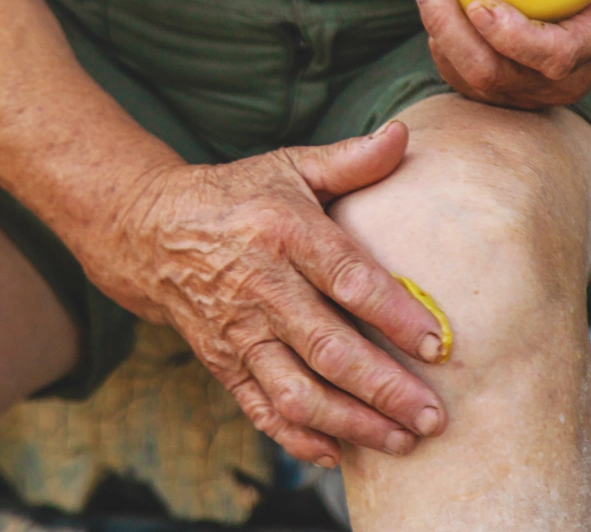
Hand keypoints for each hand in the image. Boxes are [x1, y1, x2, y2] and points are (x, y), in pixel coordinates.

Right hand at [86, 121, 447, 466]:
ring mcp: (238, 332)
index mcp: (284, 232)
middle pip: (326, 348)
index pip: (347, 278)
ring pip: (295, 390)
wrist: (153, 232)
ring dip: (349, 422)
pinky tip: (338, 452)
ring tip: (400, 441)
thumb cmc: (238, 196)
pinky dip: (297, 437)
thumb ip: (350, 160)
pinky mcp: (223, 362)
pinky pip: (260, 409)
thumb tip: (404, 137)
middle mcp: (260, 287)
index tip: (438, 344)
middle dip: (383, 388)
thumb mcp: (289, 166)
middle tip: (434, 417)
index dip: (393, 314)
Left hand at [413, 0, 590, 108]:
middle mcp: (556, 83)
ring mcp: (523, 93)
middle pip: (493, 73)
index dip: (514, 37)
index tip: (479, 5)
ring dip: (440, 33)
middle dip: (453, 31)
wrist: (589, 6)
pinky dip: (442, 45)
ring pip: (468, 79)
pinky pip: (459, 79)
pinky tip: (434, 10)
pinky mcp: (496, 95)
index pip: (553, 56)